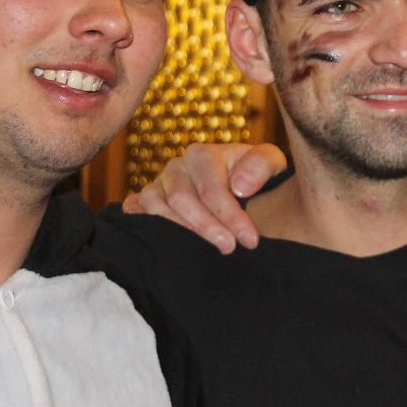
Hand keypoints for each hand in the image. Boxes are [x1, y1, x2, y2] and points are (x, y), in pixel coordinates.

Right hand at [123, 142, 285, 252]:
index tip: (250, 240)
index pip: (212, 189)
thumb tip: (239, 187)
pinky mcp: (145, 201)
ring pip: (158, 208)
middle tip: (229, 248)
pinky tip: (164, 243)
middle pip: (182, 200)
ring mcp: (157, 184)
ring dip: (182, 232)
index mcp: (202, 155)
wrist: (239, 184)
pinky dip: (147, 226)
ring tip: (208, 251)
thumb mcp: (270, 162)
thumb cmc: (255, 175)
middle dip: (208, 227)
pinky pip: (136, 213)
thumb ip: (261, 165)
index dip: (231, 216)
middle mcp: (176, 168)